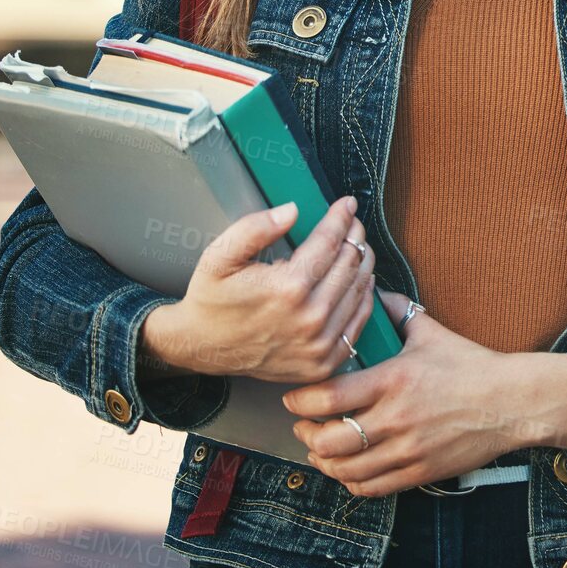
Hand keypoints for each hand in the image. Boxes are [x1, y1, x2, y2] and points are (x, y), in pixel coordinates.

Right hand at [139, 195, 376, 385]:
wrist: (202, 347)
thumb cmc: (212, 300)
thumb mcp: (221, 255)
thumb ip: (256, 228)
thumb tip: (292, 210)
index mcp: (288, 287)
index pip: (330, 241)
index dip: (341, 217)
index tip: (346, 204)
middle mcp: (310, 317)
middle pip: (349, 264)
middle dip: (354, 236)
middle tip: (352, 224)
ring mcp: (319, 344)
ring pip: (359, 292)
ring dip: (363, 264)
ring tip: (359, 247)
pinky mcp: (323, 363)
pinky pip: (357, 325)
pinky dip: (364, 300)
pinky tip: (360, 282)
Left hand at [281, 290, 528, 495]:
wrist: (512, 402)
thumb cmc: (472, 365)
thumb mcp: (430, 332)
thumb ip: (395, 312)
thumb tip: (369, 292)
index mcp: (393, 379)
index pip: (329, 397)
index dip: (301, 401)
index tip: (293, 398)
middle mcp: (397, 418)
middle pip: (330, 441)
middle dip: (306, 435)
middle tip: (302, 426)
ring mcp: (408, 449)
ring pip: (347, 469)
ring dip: (323, 461)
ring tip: (318, 450)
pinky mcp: (420, 471)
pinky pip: (372, 487)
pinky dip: (350, 481)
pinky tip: (346, 468)